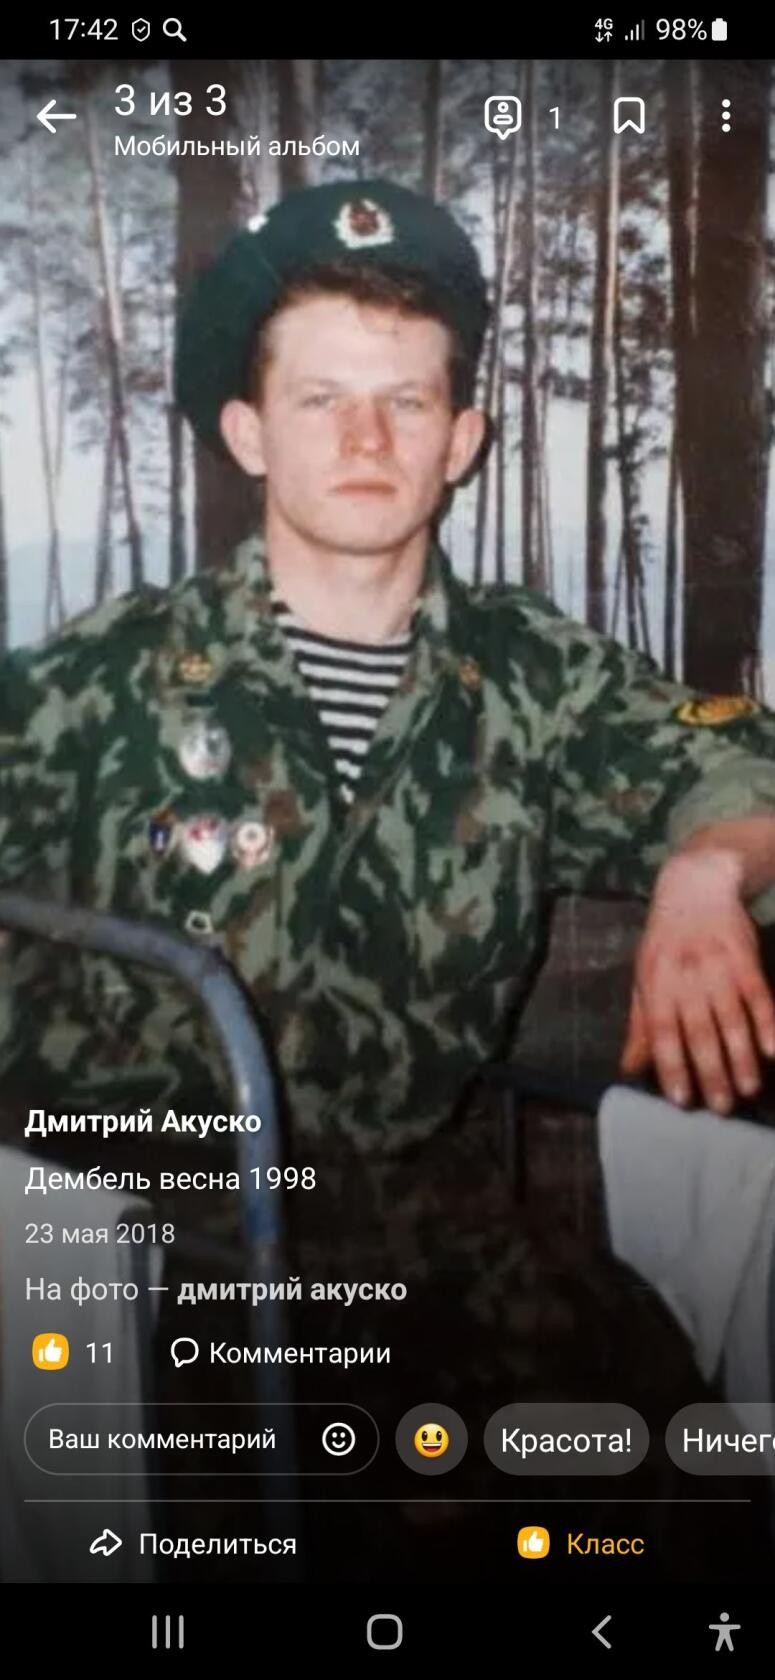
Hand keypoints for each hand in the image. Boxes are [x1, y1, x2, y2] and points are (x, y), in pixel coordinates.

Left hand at [620, 851, 774, 1113]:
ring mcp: (717, 967)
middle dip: (711, 1072)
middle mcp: (686, 978)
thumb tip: (628, 1069)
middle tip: (723, 1107)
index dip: (671, 1066)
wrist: (694, 888)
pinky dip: (767, 1023)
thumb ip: (639, 1025)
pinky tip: (773, 1050)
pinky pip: (759, 994)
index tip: (681, 1099)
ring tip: (749, 1088)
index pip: (662, 1033)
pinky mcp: (745, 958)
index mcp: (656, 985)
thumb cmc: (664, 941)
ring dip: (742, 1057)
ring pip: (732, 1019)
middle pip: (700, 1031)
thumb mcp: (643, 978)